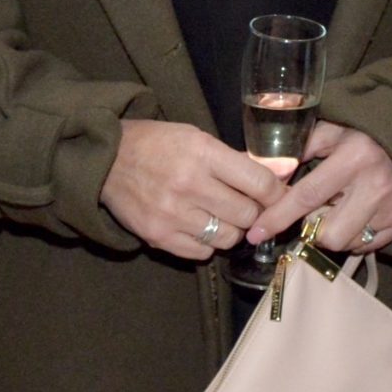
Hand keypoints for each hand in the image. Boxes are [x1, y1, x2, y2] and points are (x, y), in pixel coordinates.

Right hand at [100, 120, 285, 258]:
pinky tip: (198, 226)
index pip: (259, 183)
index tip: (279, 196)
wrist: (106, 159)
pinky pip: (203, 253)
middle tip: (245, 205)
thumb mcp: (198, 139)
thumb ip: (239, 160)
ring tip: (220, 216)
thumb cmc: (158, 144)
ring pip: (229, 237)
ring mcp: (172, 214)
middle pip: (248, 214)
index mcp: (203, 153)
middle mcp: (189, 185)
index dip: (277, 193)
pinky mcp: (158, 237)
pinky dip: (207, 243)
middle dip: (253, 211)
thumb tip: (284, 172)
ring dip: (231, 229)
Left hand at [245, 122, 391, 253]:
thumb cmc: (369, 131)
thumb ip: (302, 146)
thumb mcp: (335, 128)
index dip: (278, 217)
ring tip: (334, 213)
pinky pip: (369, 246)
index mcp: (353, 158)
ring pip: (348, 243)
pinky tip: (353, 219)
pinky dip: (354, 238)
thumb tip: (268, 168)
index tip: (256, 232)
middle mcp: (374, 187)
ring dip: (333, 234)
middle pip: (329, 233)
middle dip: (311, 229)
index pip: (307, 196)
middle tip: (312, 213)